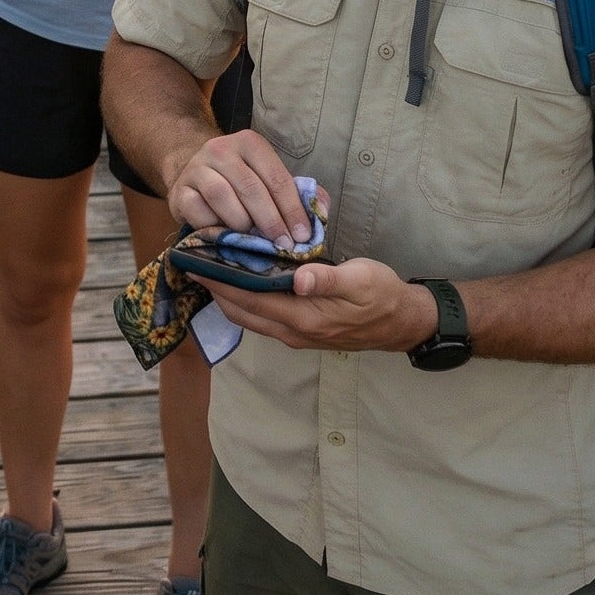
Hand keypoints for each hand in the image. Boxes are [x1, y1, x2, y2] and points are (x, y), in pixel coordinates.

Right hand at [169, 127, 320, 246]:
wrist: (196, 174)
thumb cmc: (242, 182)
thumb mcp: (269, 179)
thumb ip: (299, 194)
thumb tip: (322, 210)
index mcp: (249, 143)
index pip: (276, 177)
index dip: (292, 209)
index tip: (302, 236)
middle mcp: (220, 149)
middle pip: (251, 188)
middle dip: (271, 221)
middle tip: (283, 245)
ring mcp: (196, 168)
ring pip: (222, 196)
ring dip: (242, 223)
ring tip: (253, 241)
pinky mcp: (179, 191)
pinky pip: (198, 211)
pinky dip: (213, 226)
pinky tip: (224, 235)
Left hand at [206, 259, 436, 355]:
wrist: (403, 322)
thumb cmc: (381, 295)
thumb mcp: (359, 280)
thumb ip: (327, 280)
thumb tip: (298, 278)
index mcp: (302, 318)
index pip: (248, 300)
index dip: (219, 282)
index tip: (193, 262)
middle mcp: (292, 331)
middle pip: (240, 311)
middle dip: (214, 287)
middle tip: (191, 259)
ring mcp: (295, 334)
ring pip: (249, 316)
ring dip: (226, 294)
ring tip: (209, 266)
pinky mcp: (300, 330)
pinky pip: (261, 316)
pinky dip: (244, 299)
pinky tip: (240, 278)